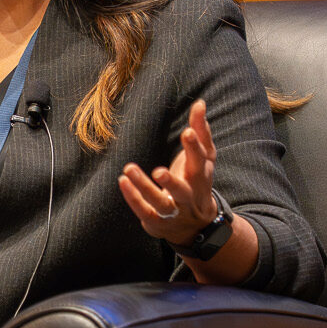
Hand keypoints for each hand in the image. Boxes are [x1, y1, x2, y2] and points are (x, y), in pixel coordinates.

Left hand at [119, 99, 218, 246]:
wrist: (196, 225)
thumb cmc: (195, 181)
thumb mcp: (203, 158)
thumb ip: (200, 131)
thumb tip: (199, 102)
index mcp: (201, 177)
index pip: (201, 162)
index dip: (195, 148)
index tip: (187, 132)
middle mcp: (189, 196)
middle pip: (183, 189)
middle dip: (172, 181)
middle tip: (159, 171)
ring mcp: (174, 211)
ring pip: (159, 202)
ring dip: (144, 187)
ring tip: (128, 169)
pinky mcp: (158, 222)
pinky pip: (144, 211)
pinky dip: (133, 198)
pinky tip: (123, 181)